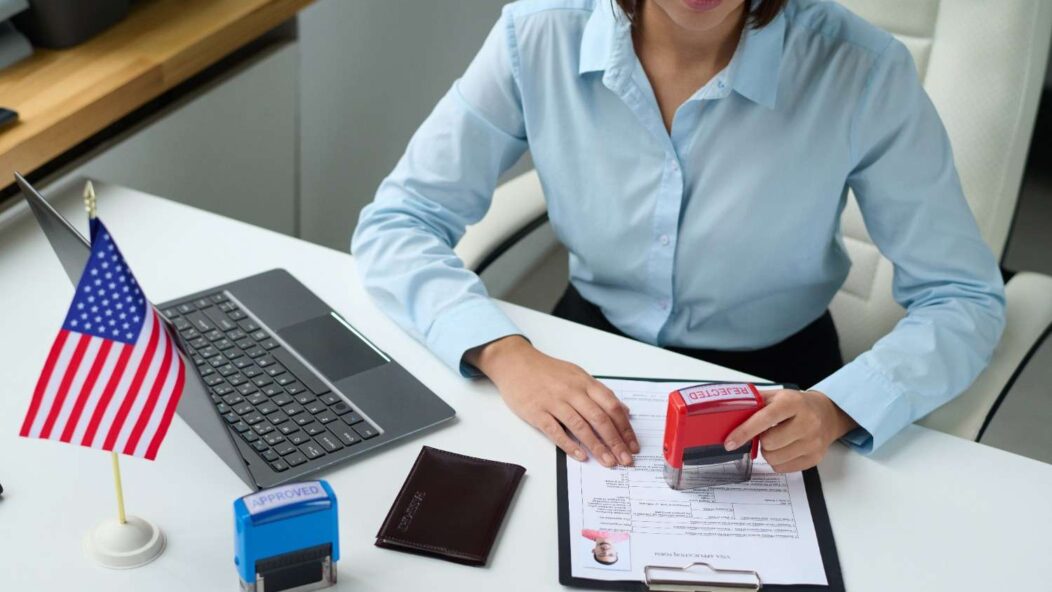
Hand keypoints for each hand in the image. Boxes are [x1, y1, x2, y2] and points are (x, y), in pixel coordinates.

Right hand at [465, 335, 638, 466]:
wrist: (515, 363)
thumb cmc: (547, 371)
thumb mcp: (577, 375)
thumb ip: (599, 393)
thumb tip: (623, 411)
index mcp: (585, 382)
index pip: (611, 406)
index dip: (625, 427)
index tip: (633, 445)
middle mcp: (572, 391)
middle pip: (600, 418)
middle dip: (616, 442)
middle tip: (626, 460)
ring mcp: (554, 401)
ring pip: (581, 427)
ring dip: (597, 447)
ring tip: (609, 462)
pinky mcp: (536, 412)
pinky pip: (556, 431)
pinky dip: (570, 445)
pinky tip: (581, 456)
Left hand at [724, 389, 856, 472]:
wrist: (827, 414)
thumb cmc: (797, 405)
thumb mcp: (777, 396)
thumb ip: (755, 402)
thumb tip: (728, 413)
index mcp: (793, 403)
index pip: (765, 419)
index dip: (745, 431)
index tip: (730, 442)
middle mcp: (807, 422)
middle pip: (768, 443)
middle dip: (760, 440)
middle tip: (765, 433)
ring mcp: (813, 442)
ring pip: (773, 458)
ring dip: (768, 452)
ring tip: (776, 440)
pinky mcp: (814, 458)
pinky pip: (782, 468)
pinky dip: (777, 461)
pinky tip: (784, 448)